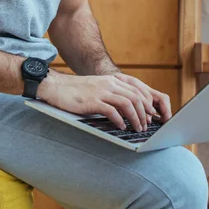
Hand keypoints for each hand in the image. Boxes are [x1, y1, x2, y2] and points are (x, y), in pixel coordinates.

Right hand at [37, 69, 169, 131]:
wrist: (58, 87)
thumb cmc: (77, 91)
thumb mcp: (98, 87)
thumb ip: (113, 93)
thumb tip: (128, 109)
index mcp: (112, 79)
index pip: (138, 88)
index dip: (147, 101)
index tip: (150, 114)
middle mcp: (109, 83)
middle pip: (136, 96)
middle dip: (144, 112)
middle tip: (146, 125)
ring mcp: (101, 91)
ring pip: (127, 103)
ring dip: (136, 118)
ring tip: (137, 128)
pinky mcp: (93, 101)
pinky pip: (112, 111)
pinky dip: (120, 120)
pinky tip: (121, 127)